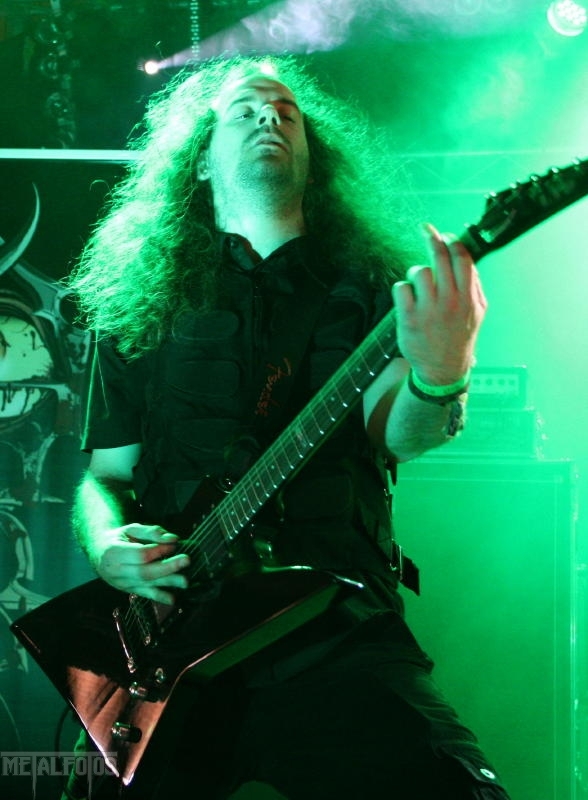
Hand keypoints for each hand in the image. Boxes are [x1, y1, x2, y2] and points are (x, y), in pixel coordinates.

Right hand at [93, 524, 189, 604]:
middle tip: (186, 560)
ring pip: (146, 584)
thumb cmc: (118, 538)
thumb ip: (152, 531)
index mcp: (113, 552)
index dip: (159, 550)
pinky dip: (159, 597)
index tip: (174, 544)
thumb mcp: (131, 528)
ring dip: (167, 583)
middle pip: (145, 572)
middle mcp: (116, 571)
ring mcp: (121, 583)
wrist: (99, 553)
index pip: (140, 555)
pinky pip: (144, 594)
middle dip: (167, 567)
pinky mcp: (128, 590)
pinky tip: (172, 599)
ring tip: (185, 581)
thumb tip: (172, 539)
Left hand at [392, 223, 486, 383]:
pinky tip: (408, 299)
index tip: (446, 235)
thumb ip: (475, 286)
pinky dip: (402, 289)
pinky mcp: (408, 318)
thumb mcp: (477, 313)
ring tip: (419, 285)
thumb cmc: (459, 338)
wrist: (442, 370)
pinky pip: (401, 287)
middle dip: (431, 238)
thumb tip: (467, 259)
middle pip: (439, 258)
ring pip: (419, 271)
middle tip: (425, 229)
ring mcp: (428, 310)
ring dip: (417, 273)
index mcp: (469, 299)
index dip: (453, 242)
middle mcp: (450, 302)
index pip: (462, 260)